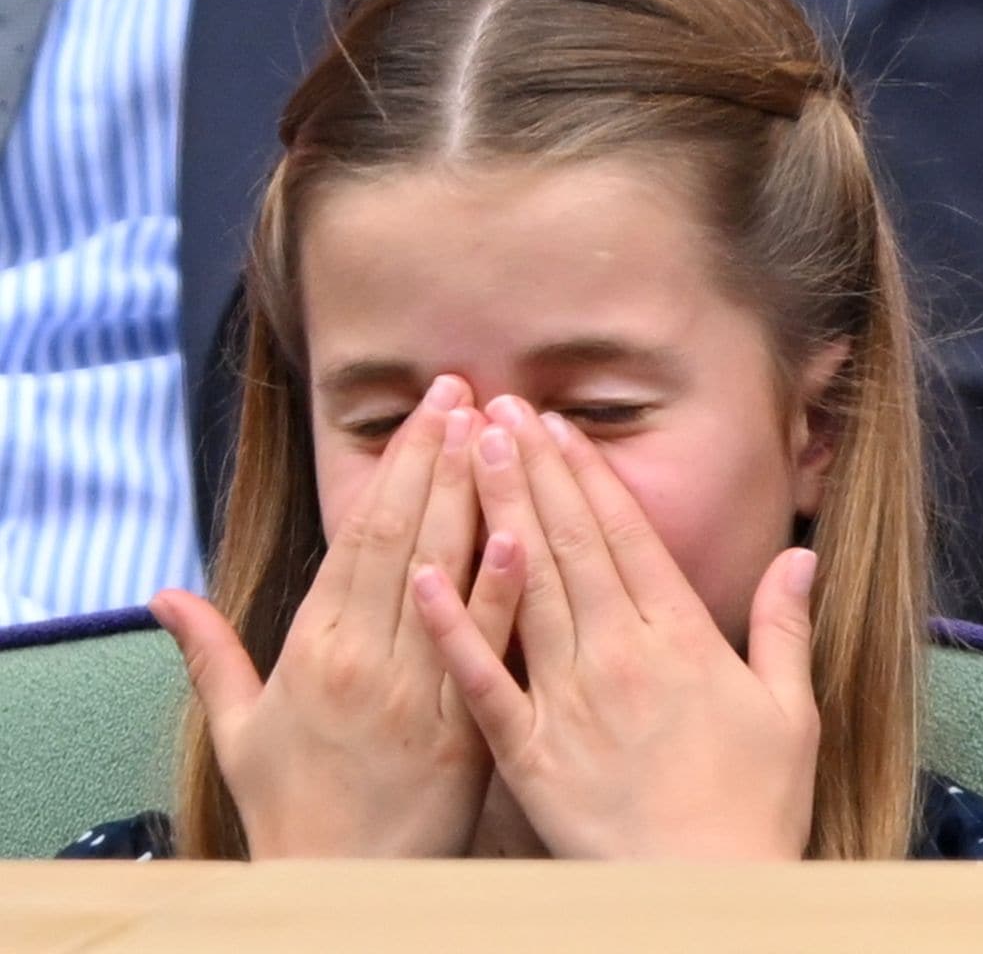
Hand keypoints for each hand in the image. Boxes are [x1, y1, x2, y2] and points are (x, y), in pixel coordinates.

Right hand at [150, 377, 522, 857]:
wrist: (343, 888)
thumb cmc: (290, 807)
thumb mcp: (235, 729)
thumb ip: (208, 653)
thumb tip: (162, 594)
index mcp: (314, 648)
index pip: (360, 536)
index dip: (394, 468)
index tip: (424, 413)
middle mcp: (365, 658)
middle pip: (404, 537)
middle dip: (435, 457)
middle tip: (464, 392)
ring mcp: (416, 692)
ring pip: (444, 578)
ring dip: (472, 498)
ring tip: (496, 432)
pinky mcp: (464, 730)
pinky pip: (482, 649)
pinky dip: (499, 589)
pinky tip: (521, 535)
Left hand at [411, 396, 819, 859]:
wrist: (703, 898)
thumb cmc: (754, 808)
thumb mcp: (791, 712)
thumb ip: (786, 627)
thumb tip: (800, 557)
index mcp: (680, 638)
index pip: (625, 535)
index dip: (588, 474)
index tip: (557, 424)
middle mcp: (618, 653)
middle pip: (569, 543)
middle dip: (533, 469)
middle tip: (499, 408)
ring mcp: (568, 697)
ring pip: (527, 587)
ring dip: (498, 513)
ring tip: (473, 452)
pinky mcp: (528, 748)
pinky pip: (484, 680)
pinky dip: (454, 624)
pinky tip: (425, 573)